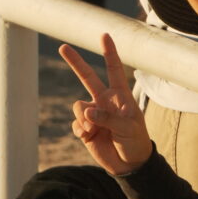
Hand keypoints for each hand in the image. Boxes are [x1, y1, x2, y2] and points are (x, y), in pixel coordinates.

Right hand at [59, 33, 152, 175]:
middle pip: (87, 77)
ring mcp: (93, 113)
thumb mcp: (128, 128)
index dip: (109, 52)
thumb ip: (108, 117)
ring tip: (95, 129)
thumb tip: (87, 110)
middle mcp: (104, 100)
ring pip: (78, 106)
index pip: (114, 69)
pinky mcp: (85, 127)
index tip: (105, 35)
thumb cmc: (135, 141)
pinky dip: (81, 130)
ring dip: (84, 118)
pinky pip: (76, 124)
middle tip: (62, 46)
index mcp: (120, 95)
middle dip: (75, 62)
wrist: (129, 164)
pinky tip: (90, 137)